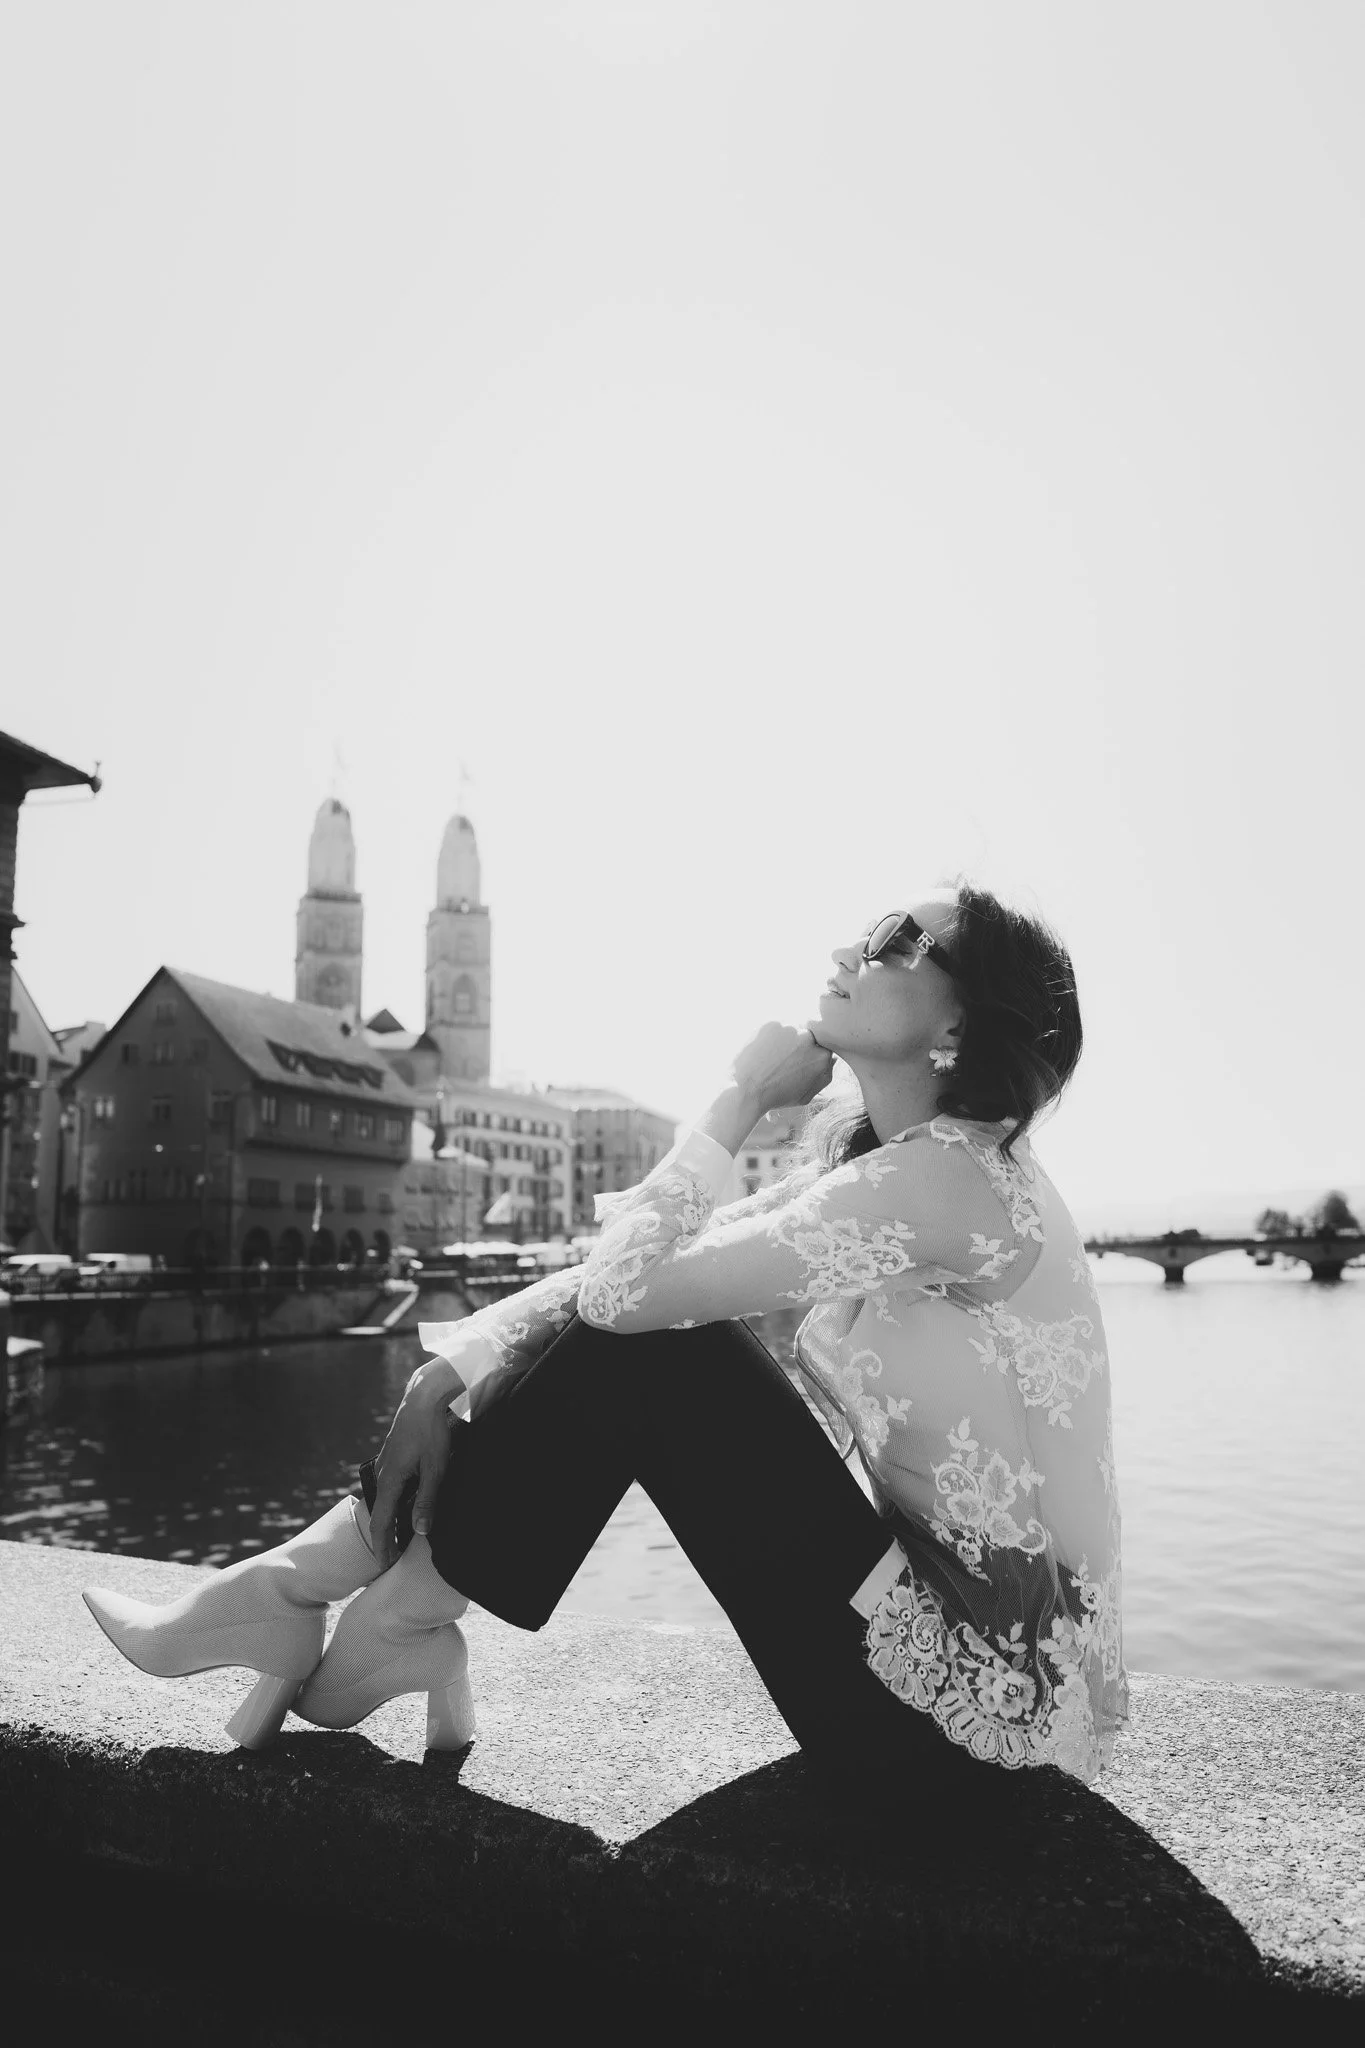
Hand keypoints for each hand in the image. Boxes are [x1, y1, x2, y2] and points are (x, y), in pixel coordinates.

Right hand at [368, 1360, 457, 1569]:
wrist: (423, 1398)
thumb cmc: (432, 1431)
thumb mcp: (435, 1468)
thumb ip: (427, 1500)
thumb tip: (419, 1531)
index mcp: (389, 1480)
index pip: (381, 1523)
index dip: (383, 1548)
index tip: (384, 1568)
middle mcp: (382, 1475)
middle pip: (379, 1515)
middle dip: (384, 1540)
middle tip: (390, 1563)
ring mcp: (385, 1466)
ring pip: (384, 1501)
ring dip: (389, 1523)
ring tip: (397, 1542)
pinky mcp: (392, 1458)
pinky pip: (389, 1489)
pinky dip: (393, 1506)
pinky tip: (404, 1511)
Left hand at [730, 1021, 834, 1116]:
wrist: (745, 1090)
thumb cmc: (775, 1097)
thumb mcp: (805, 1096)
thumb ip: (824, 1078)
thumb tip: (832, 1060)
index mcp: (822, 1057)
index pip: (823, 1047)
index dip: (809, 1055)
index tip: (797, 1063)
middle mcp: (809, 1039)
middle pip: (809, 1035)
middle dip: (798, 1045)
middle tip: (782, 1059)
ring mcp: (790, 1028)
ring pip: (792, 1029)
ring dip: (784, 1039)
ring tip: (770, 1057)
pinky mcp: (772, 1023)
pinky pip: (775, 1027)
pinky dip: (769, 1037)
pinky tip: (761, 1052)